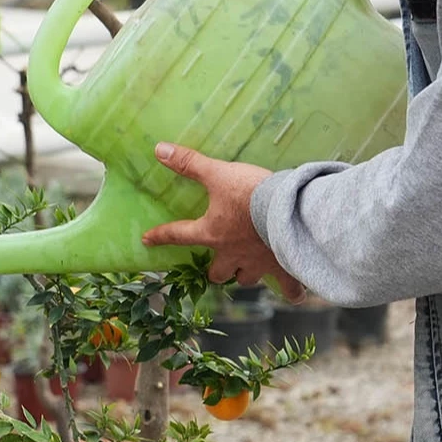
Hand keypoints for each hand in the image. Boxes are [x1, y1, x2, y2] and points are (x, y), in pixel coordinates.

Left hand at [141, 142, 304, 299]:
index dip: (161, 236)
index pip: (179, 235)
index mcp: (213, 233)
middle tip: (219, 262)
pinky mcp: (283, 268)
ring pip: (245, 280)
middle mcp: (232, 255)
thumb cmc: (251, 193)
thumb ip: (190, 163)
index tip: (147, 240)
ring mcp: (258, 265)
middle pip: (217, 273)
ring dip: (244, 275)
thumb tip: (159, 149)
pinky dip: (291, 291)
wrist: (289, 210)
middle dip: (216, 269)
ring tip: (250, 267)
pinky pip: (288, 289)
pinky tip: (294, 292)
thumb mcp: (218, 173)